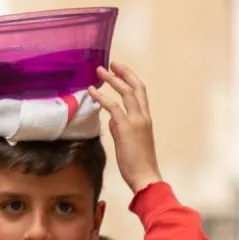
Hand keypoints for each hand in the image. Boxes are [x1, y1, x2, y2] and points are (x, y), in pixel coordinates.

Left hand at [89, 63, 161, 194]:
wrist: (145, 176)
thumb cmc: (137, 163)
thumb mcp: (128, 141)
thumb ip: (121, 128)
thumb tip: (111, 119)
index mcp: (146, 119)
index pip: (140, 93)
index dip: (130, 79)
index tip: (120, 70)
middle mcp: (143, 116)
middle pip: (136, 87)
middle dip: (123, 72)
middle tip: (111, 63)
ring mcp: (136, 120)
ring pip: (126, 92)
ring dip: (112, 79)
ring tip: (99, 71)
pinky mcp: (126, 127)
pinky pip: (113, 106)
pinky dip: (101, 96)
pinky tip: (92, 90)